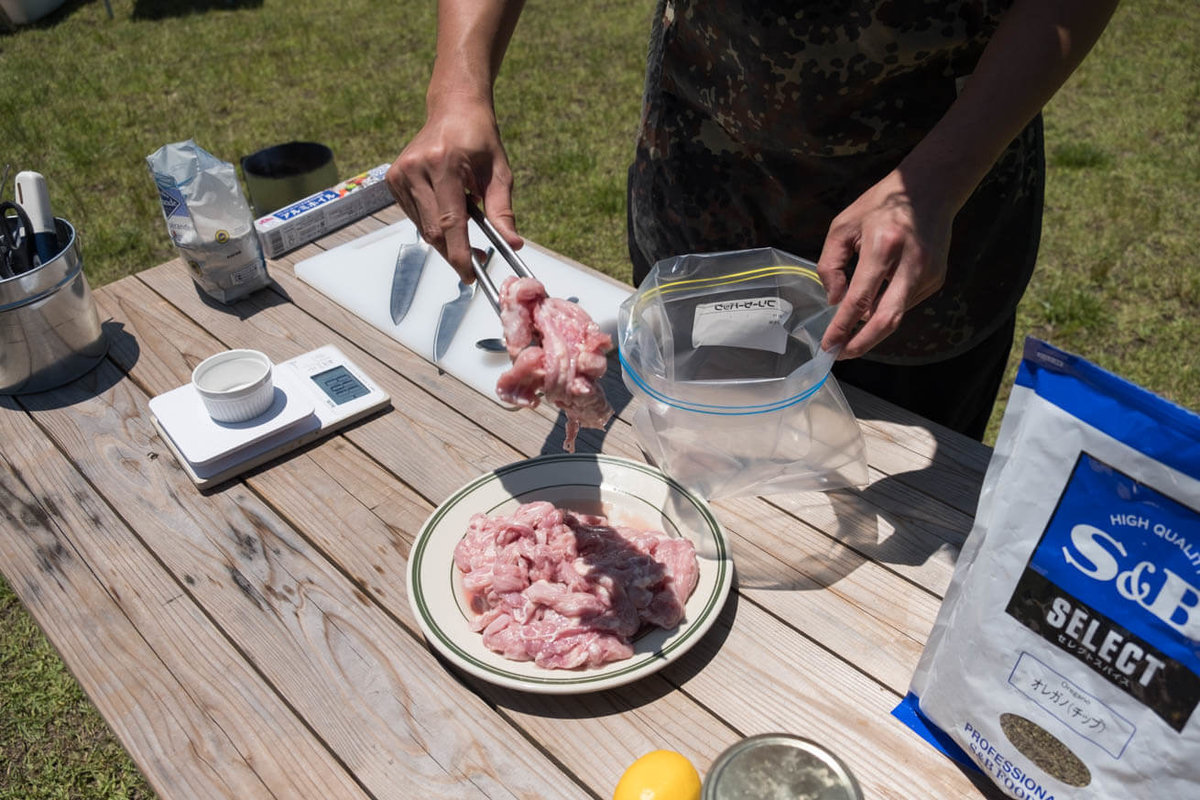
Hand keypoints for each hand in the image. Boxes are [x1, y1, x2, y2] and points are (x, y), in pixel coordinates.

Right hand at [386, 94, 523, 282]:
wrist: (454, 108)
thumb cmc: (480, 139)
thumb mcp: (499, 172)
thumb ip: (502, 210)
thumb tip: (513, 244)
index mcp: (444, 164)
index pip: (451, 221)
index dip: (460, 253)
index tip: (471, 274)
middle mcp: (417, 168)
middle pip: (434, 230)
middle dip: (455, 252)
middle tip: (476, 263)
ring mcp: (401, 173)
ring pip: (423, 227)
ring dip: (445, 239)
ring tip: (467, 227)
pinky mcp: (393, 179)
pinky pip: (415, 217)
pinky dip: (433, 224)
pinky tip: (448, 210)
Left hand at [816, 169, 952, 359]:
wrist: (931, 188)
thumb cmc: (880, 205)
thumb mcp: (843, 226)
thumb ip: (831, 265)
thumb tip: (835, 301)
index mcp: (883, 247)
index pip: (860, 299)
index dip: (842, 327)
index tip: (828, 345)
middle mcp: (910, 264)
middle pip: (887, 319)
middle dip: (862, 343)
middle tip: (841, 354)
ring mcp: (928, 274)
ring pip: (896, 314)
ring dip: (872, 325)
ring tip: (850, 327)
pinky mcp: (936, 279)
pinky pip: (905, 303)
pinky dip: (886, 308)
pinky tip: (875, 300)